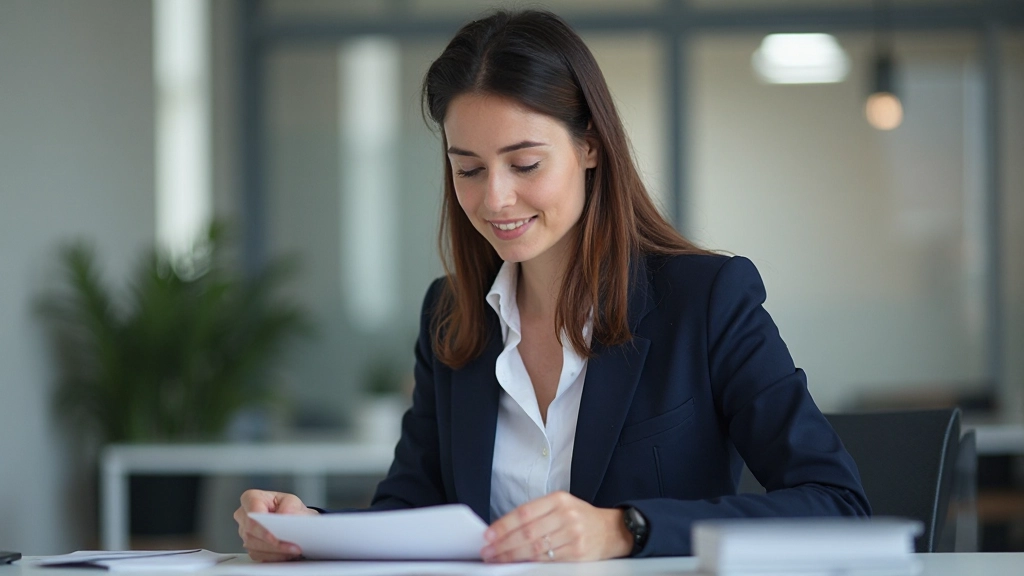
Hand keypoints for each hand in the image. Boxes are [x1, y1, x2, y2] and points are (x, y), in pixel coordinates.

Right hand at [233, 489, 317, 561]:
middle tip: (292, 546)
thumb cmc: (287, 507)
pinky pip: (258, 555)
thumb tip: (286, 517)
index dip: (262, 528)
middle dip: (273, 543)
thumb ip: (290, 506)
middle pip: (252, 533)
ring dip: (276, 551)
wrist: (290, 519)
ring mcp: (244, 533)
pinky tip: (286, 554)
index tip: (275, 537)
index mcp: (251, 498)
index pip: (252, 513)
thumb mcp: (292, 501)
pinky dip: (274, 557)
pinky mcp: (250, 546)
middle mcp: (243, 516)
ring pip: (254, 546)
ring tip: (293, 550)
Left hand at [480, 491, 632, 561]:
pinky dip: (530, 563)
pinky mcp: (577, 553)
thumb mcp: (561, 505)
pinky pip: (548, 560)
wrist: (612, 530)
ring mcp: (573, 535)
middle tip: (488, 551)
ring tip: (497, 559)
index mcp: (559, 499)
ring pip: (535, 548)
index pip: (524, 513)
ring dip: (512, 555)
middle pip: (527, 532)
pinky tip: (518, 563)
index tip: (488, 535)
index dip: (504, 525)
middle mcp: (566, 515)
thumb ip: (536, 514)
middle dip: (504, 544)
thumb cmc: (580, 518)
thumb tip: (504, 529)